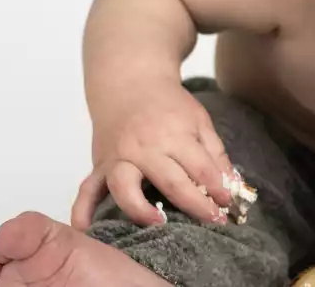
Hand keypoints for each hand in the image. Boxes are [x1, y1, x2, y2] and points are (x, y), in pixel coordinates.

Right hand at [71, 86, 236, 228]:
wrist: (128, 83)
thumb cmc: (168, 105)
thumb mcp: (199, 121)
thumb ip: (215, 154)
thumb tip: (232, 186)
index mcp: (173, 135)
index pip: (201, 168)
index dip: (218, 189)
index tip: (228, 205)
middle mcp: (143, 148)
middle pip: (170, 181)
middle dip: (194, 204)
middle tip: (212, 221)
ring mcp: (117, 158)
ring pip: (124, 187)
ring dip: (139, 209)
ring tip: (158, 224)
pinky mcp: (98, 165)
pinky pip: (86, 190)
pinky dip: (82, 210)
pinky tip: (87, 230)